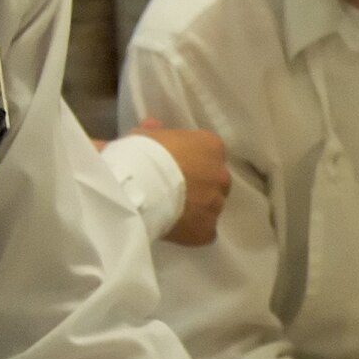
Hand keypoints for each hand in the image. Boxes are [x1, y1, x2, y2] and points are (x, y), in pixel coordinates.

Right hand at [134, 126, 231, 246]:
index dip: (192, 162)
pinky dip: (192, 231)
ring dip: (197, 209)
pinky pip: (204, 231)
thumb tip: (153, 126)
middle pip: (214, 182)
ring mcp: (216, 204)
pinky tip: (176, 228)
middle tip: (174, 191)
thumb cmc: (141, 154)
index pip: (210, 154)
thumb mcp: (144, 135)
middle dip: (199, 186)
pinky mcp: (207, 229)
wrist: (136, 187)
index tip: (176, 168)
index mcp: (211, 146)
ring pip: (211, 207)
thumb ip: (154, 131)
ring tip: (172, 212)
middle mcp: (221, 174)